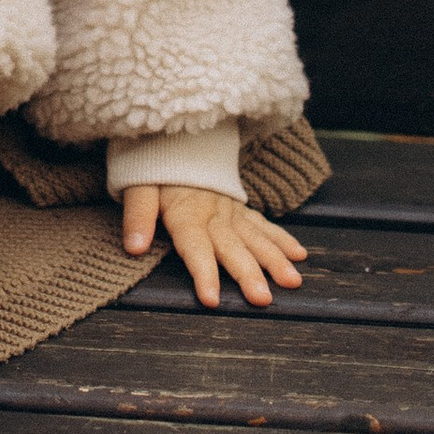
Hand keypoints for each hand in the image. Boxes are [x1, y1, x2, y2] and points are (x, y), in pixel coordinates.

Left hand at [121, 182, 306, 310]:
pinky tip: (299, 255)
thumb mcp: (135, 186)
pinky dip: (281, 239)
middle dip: (248, 274)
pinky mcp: (238, 207)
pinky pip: (262, 223)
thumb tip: (134, 248)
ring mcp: (229, 210)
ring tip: (292, 281)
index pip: (195, 246)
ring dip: (274, 259)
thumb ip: (137, 216)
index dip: (203, 272)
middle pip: (232, 247)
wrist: (173, 134)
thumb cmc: (151, 166)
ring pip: (255, 237)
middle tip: (263, 299)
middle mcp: (212, 213)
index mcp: (186, 212)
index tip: (212, 299)